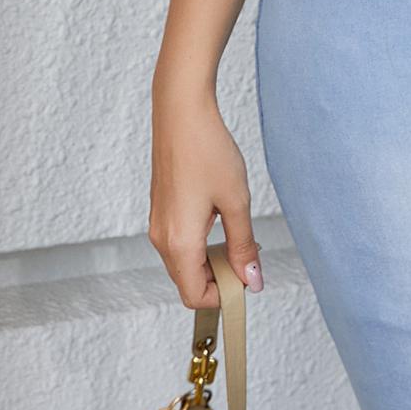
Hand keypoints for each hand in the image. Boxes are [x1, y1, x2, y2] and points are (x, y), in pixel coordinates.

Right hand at [148, 81, 264, 305]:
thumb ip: (244, 245)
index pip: (195, 296)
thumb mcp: (236, 200)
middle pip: (189, 282)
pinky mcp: (160, 210)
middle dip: (221, 278)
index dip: (224, 297)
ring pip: (185, 262)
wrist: (181, 112)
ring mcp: (158, 224)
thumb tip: (252, 280)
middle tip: (250, 254)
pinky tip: (223, 217)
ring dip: (212, 259)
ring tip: (240, 232)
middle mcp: (162, 239)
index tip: (249, 280)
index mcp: (179, 243)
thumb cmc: (208, 151)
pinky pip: (180, 242)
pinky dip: (202, 243)